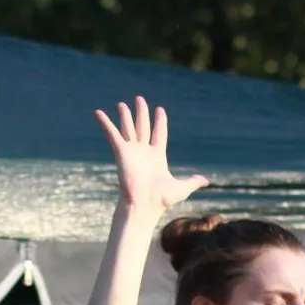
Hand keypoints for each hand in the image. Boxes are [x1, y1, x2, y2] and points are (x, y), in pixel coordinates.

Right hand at [94, 97, 208, 213]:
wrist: (144, 205)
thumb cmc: (161, 200)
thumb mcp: (181, 188)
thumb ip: (192, 181)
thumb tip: (206, 181)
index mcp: (157, 156)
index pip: (159, 134)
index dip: (160, 122)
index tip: (160, 110)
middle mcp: (143, 152)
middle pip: (143, 127)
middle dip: (141, 113)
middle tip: (139, 99)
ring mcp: (131, 151)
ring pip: (128, 128)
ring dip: (125, 115)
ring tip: (122, 104)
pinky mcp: (121, 152)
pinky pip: (112, 134)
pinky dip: (105, 123)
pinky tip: (98, 113)